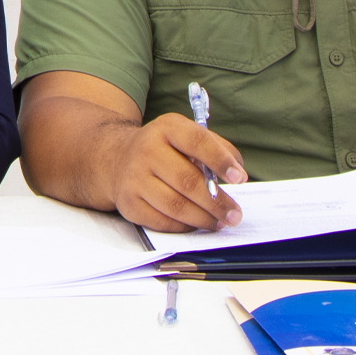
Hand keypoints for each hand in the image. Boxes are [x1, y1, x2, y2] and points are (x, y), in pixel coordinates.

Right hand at [101, 114, 246, 232]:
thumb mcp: (185, 135)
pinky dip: (185, 226)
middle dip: (217, 202)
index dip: (221, 160)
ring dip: (204, 218)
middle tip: (235, 214)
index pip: (198, 141)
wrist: (115, 159)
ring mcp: (134, 178)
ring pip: (176, 206)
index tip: (240, 178)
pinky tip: (196, 224)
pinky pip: (162, 222)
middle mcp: (147, 150)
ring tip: (220, 222)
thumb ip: (216, 147)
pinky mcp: (128, 203)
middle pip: (188, 181)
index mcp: (166, 128)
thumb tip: (238, 173)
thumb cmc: (163, 149)